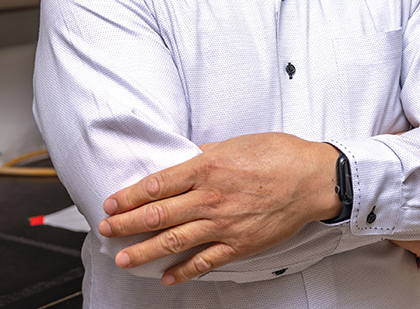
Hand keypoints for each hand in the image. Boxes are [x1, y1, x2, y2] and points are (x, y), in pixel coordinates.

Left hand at [98, 133, 339, 284]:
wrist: (313, 178)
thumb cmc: (279, 154)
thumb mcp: (238, 143)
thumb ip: (207, 153)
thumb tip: (184, 158)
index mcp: (207, 167)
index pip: (156, 185)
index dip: (129, 196)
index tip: (111, 203)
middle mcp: (210, 197)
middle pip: (156, 215)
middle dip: (125, 224)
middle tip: (106, 229)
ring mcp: (223, 223)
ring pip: (173, 242)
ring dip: (143, 252)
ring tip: (123, 258)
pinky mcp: (239, 244)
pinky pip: (204, 261)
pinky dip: (183, 271)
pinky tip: (167, 277)